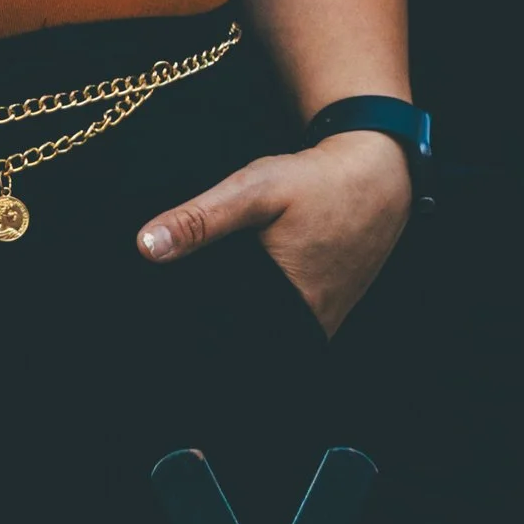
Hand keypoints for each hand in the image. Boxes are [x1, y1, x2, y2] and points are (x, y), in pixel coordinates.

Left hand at [136, 131, 412, 336]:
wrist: (377, 175)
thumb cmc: (315, 183)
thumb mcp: (254, 190)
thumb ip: (201, 219)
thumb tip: (146, 246)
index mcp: (290, 308)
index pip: (227, 348)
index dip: (194, 348)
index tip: (161, 346)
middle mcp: (309, 325)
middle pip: (248, 346)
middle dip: (213, 339)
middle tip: (168, 335)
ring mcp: (322, 321)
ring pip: (271, 339)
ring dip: (236, 329)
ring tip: (202, 315)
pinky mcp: (327, 310)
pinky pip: (288, 325)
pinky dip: (262, 315)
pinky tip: (241, 297)